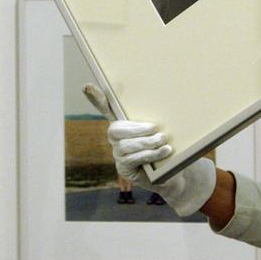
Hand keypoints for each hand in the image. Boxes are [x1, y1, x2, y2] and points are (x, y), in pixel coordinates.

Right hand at [82, 83, 216, 216]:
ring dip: (147, 143)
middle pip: (116, 129)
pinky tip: (165, 151)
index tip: (86, 85)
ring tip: (163, 140)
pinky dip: (150, 154)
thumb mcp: (164, 129)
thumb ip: (159, 118)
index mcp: (125, 123)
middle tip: (155, 128)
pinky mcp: (124, 168)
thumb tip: (174, 96)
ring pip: (125, 146)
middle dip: (136, 128)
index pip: (106, 108)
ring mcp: (118, 153)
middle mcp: (117, 138)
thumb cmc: (167, 145)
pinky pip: (132, 159)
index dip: (95, 98)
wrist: (174, 174)